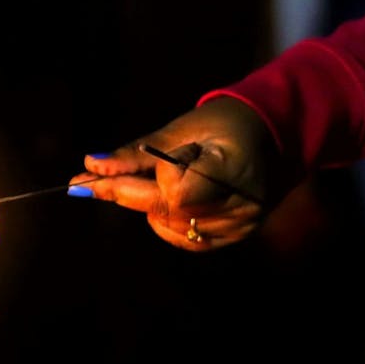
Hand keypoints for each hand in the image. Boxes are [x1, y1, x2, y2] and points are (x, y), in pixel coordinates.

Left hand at [68, 97, 293, 249]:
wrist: (275, 133)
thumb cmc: (224, 124)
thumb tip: (90, 166)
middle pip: (168, 212)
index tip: (118, 170)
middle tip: (90, 183)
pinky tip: (167, 201)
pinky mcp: (237, 236)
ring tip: (160, 177)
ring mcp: (241, 226)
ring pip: (171, 228)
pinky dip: (166, 221)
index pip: (176, 193)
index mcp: (233, 169)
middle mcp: (241, 206)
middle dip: (130, 195)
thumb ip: (136, 154)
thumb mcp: (179, 130)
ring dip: (150, 206)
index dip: (148, 180)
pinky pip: (185, 240)